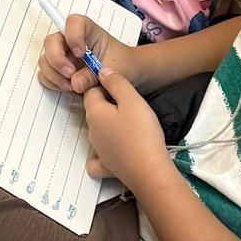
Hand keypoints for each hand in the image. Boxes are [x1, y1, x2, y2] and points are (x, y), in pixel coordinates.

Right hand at [37, 14, 150, 95]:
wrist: (126, 74)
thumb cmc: (123, 64)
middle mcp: (71, 40)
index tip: (81, 53)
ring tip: (73, 85)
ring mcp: (63, 55)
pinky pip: (45, 75)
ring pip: (45, 60)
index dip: (73, 35)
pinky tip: (68, 87)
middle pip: (51, 41)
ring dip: (55, 75)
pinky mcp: (59, 70)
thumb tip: (75, 83)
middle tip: (70, 74)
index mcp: (88, 31)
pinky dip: (53, 83)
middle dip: (57, 59)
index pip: (73, 22)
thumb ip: (94, 75)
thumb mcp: (114, 70)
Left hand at [82, 71, 172, 188]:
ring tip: (131, 125)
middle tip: (131, 106)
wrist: (149, 169)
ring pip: (98, 132)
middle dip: (108, 106)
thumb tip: (101, 71)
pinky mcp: (106, 166)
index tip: (121, 89)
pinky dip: (103, 153)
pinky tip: (113, 149)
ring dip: (109, 126)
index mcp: (94, 113)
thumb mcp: (132, 99)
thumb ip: (116, 82)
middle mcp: (91, 131)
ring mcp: (97, 150)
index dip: (105, 87)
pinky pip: (98, 158)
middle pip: (95, 112)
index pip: (91, 92)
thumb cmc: (142, 132)